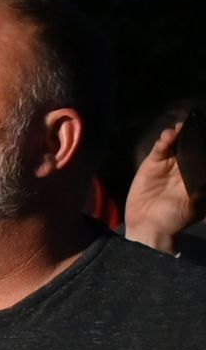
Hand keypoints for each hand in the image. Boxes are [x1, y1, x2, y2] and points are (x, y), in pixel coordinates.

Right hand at [124, 121, 202, 253]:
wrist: (149, 227)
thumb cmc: (177, 218)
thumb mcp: (198, 201)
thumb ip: (203, 182)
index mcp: (197, 176)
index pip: (203, 154)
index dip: (204, 143)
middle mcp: (183, 168)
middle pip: (191, 145)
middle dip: (194, 134)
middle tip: (197, 123)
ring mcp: (167, 165)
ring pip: (176, 144)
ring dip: (180, 134)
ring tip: (182, 127)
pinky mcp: (151, 165)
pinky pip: (159, 149)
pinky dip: (164, 141)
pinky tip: (169, 136)